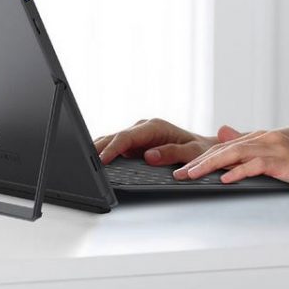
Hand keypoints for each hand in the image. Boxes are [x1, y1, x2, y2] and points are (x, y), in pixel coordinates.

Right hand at [94, 119, 243, 165]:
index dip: (113, 148)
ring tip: (81, 161)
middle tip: (82, 160)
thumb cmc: (202, 151)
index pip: (127, 137)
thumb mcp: (192, 153)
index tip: (102, 159)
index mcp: (154, 127)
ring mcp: (137, 136)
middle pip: (114, 137)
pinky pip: (115, 147)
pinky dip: (103, 153)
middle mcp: (143, 128)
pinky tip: (93, 162)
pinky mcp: (134, 144)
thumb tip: (150, 156)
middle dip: (97, 147)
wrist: (207, 149)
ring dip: (98, 149)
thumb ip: (172, 154)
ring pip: (111, 140)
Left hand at [173, 130, 288, 198]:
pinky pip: (258, 165)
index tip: (181, 169)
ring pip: (236, 153)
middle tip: (178, 173)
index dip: (200, 158)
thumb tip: (223, 135)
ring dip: (211, 165)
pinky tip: (225, 179)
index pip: (224, 147)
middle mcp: (267, 139)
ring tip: (192, 175)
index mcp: (261, 138)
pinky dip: (239, 172)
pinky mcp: (287, 163)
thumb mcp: (273, 158)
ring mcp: (277, 149)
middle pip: (225, 148)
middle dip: (198, 161)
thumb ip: (249, 149)